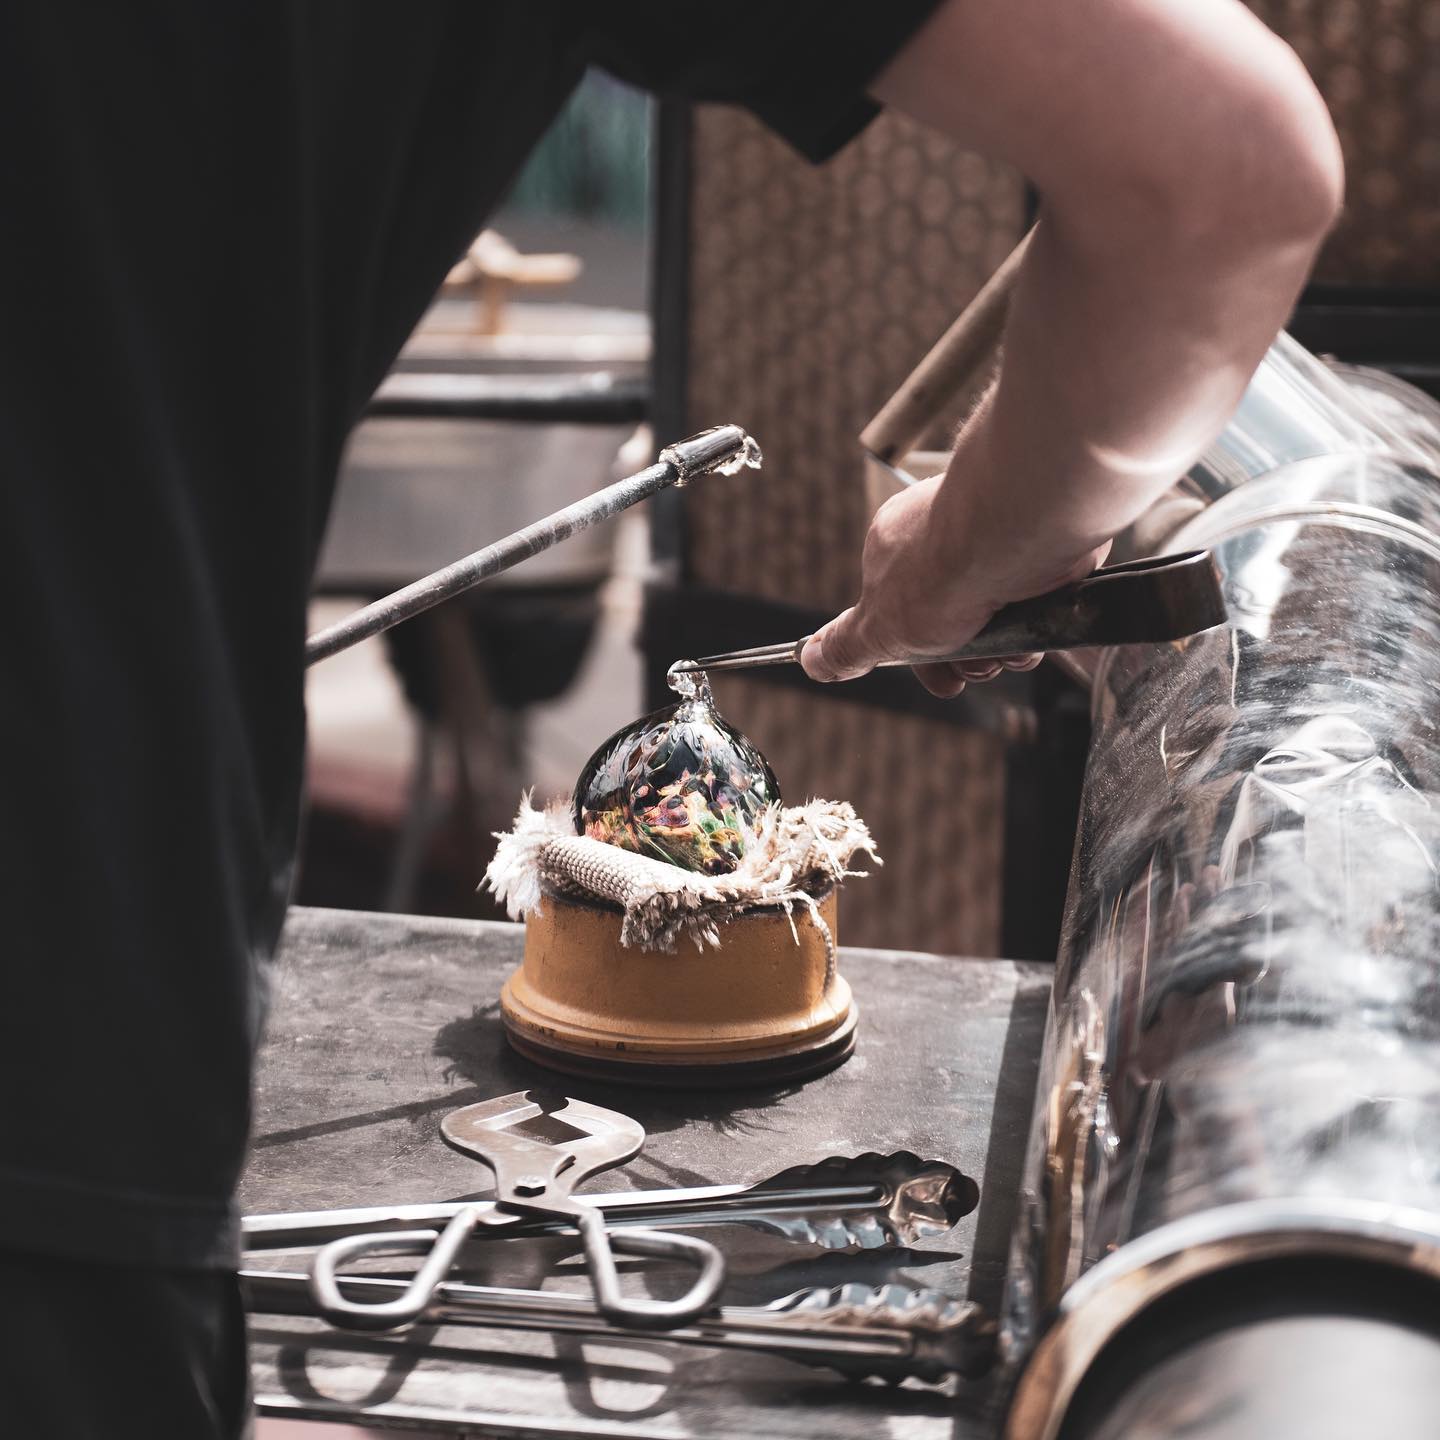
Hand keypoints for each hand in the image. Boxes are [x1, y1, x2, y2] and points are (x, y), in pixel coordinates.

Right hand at [799, 474, 1108, 697]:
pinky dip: (1035, 627)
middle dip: (968, 658)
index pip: (901, 614)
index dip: (919, 656)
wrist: (1019, 532)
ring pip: (999, 618)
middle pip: (956, 622)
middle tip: (975, 668)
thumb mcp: (882, 628)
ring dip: (1004, 649)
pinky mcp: (1039, 547)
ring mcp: (996, 543)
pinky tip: (1031, 630)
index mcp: (894, 549)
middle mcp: (946, 540)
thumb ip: (848, 647)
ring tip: (1005, 646)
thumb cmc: (946, 568)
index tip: (936, 678)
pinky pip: (1034, 603)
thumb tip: (812, 661)